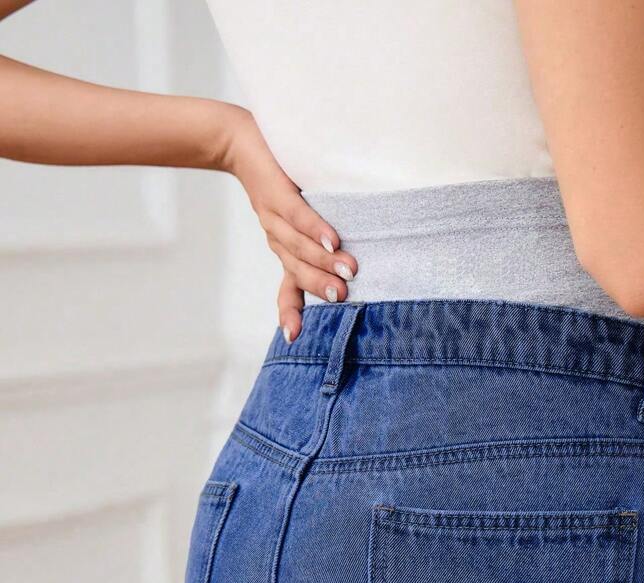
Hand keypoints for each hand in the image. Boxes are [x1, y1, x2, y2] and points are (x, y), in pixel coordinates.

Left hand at [220, 107, 357, 341]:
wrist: (239, 141)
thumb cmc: (279, 179)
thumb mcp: (298, 215)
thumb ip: (321, 238)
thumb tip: (360, 259)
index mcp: (284, 251)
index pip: (288, 289)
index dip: (291, 312)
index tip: (293, 336)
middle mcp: (277, 240)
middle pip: (297, 271)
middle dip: (319, 285)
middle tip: (343, 296)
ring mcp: (274, 219)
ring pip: (298, 247)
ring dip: (323, 261)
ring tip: (348, 270)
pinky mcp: (276, 193)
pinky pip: (298, 216)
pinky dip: (316, 229)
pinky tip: (332, 239)